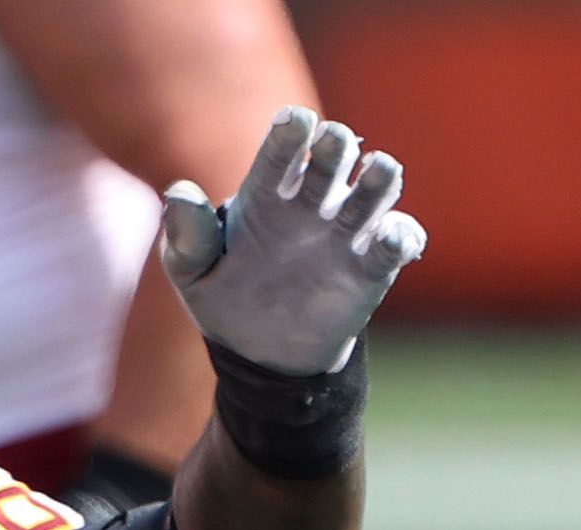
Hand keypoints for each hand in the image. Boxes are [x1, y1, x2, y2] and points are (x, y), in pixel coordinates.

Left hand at [158, 108, 425, 377]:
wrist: (263, 355)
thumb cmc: (225, 301)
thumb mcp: (192, 274)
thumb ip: (185, 235)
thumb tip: (179, 192)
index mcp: (269, 192)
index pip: (283, 147)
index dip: (291, 131)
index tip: (295, 122)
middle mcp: (312, 202)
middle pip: (333, 156)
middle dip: (336, 145)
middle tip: (335, 144)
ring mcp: (345, 232)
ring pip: (374, 189)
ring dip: (381, 176)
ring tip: (380, 172)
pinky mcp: (370, 267)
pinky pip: (396, 242)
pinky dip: (402, 234)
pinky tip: (392, 237)